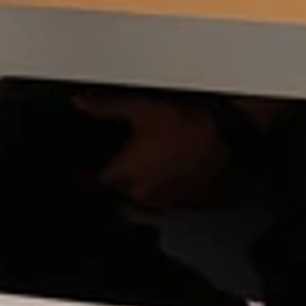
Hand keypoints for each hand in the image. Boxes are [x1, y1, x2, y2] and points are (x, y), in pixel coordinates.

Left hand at [73, 91, 233, 208]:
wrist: (222, 135)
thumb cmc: (184, 124)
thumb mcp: (139, 108)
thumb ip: (106, 108)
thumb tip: (82, 104)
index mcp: (126, 172)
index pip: (99, 179)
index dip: (100, 166)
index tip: (104, 158)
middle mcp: (142, 191)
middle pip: (120, 188)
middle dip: (123, 173)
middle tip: (132, 152)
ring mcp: (163, 198)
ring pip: (142, 193)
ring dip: (143, 180)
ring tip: (153, 157)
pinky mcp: (182, 200)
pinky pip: (164, 195)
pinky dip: (163, 184)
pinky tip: (169, 166)